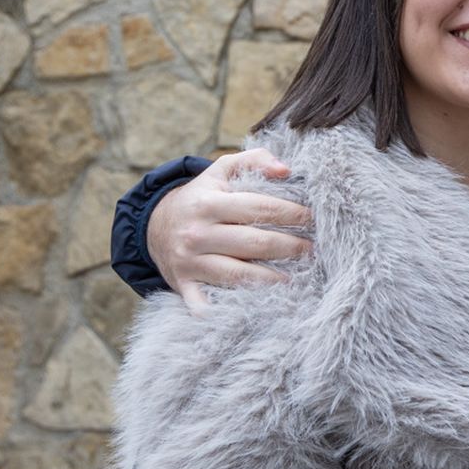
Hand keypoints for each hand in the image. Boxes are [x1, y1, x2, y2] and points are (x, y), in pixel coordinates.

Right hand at [145, 148, 313, 310]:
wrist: (154, 227)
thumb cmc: (201, 197)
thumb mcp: (221, 170)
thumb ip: (254, 159)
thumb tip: (286, 170)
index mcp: (208, 203)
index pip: (260, 208)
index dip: (292, 213)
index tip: (314, 218)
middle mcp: (197, 233)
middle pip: (255, 243)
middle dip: (291, 247)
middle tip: (313, 249)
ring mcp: (189, 262)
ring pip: (239, 275)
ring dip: (273, 279)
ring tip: (298, 276)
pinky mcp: (185, 287)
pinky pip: (210, 304)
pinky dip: (232, 309)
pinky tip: (260, 306)